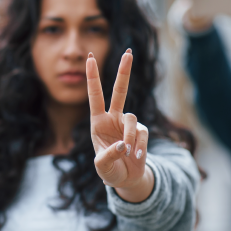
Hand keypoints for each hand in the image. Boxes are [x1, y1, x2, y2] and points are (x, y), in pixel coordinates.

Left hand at [86, 49, 154, 202]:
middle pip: (120, 91)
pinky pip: (142, 134)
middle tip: (129, 52)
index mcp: (97, 122)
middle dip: (124, 72)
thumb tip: (123, 144)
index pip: (94, 96)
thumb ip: (108, 156)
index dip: (92, 77)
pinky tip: (136, 157)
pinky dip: (139, 147)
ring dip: (130, 138)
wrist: (126, 178)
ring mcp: (128, 123)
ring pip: (132, 120)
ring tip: (128, 154)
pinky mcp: (141, 131)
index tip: (89, 58)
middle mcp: (113, 118)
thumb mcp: (102, 166)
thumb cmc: (109, 170)